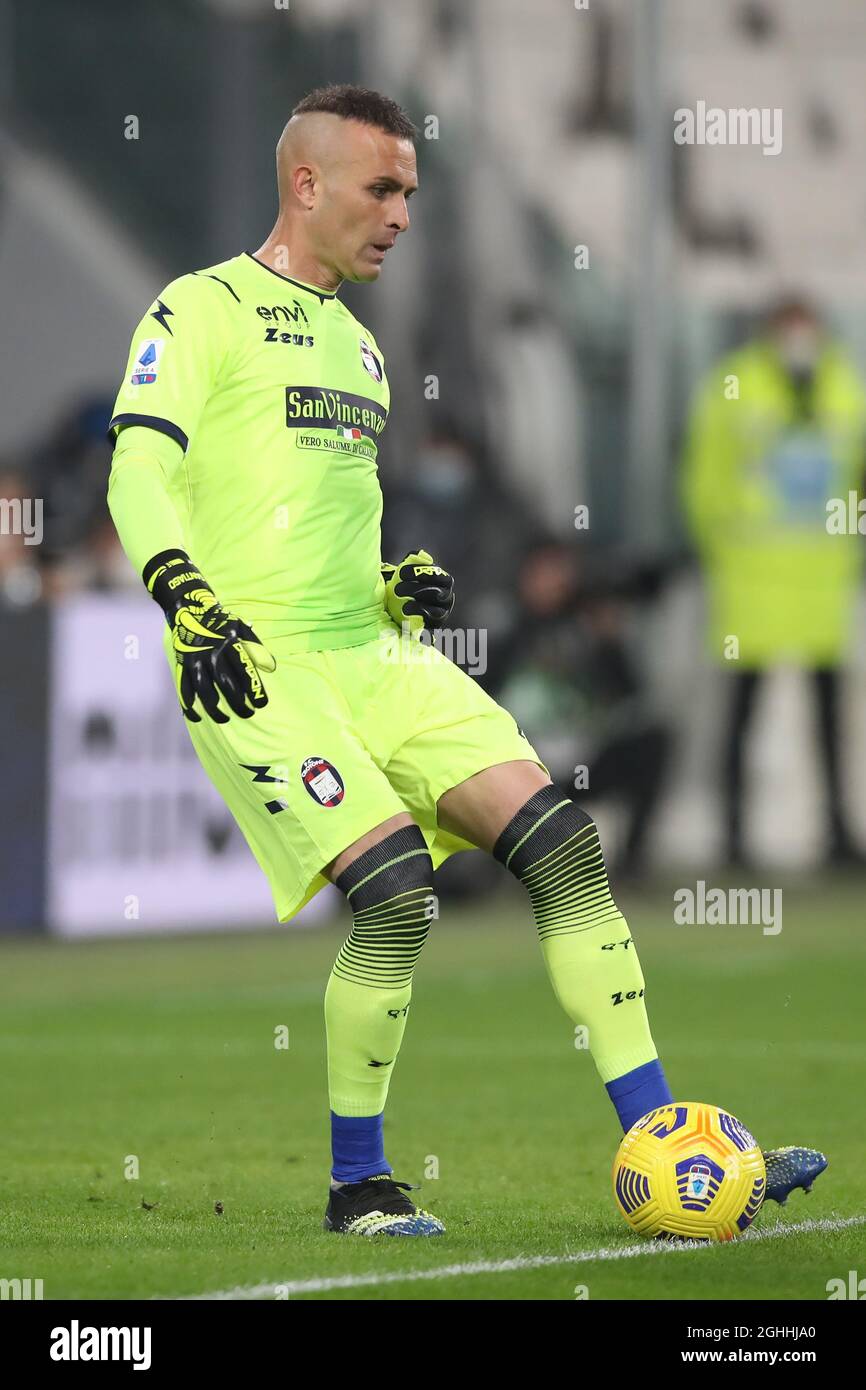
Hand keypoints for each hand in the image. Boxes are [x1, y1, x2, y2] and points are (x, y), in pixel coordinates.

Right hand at [169, 595, 275, 722]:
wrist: (189, 608)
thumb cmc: (221, 622)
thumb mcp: (242, 628)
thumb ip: (257, 647)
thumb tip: (270, 668)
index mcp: (230, 644)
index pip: (245, 671)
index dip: (254, 689)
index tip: (262, 703)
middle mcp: (212, 654)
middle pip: (226, 686)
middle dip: (238, 704)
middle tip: (248, 714)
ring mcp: (195, 661)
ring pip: (205, 691)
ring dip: (214, 709)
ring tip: (225, 719)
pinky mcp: (182, 666)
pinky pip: (184, 690)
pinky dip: (189, 706)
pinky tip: (197, 717)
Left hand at [381, 549, 454, 636]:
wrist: (393, 606)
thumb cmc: (403, 585)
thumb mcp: (407, 570)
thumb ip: (414, 560)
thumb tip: (421, 555)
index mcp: (443, 583)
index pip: (441, 577)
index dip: (423, 574)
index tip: (402, 574)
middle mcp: (445, 600)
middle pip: (438, 594)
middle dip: (416, 590)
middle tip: (397, 589)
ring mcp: (439, 617)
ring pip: (436, 613)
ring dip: (418, 608)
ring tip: (403, 607)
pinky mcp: (431, 631)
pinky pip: (431, 634)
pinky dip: (424, 632)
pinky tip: (412, 626)